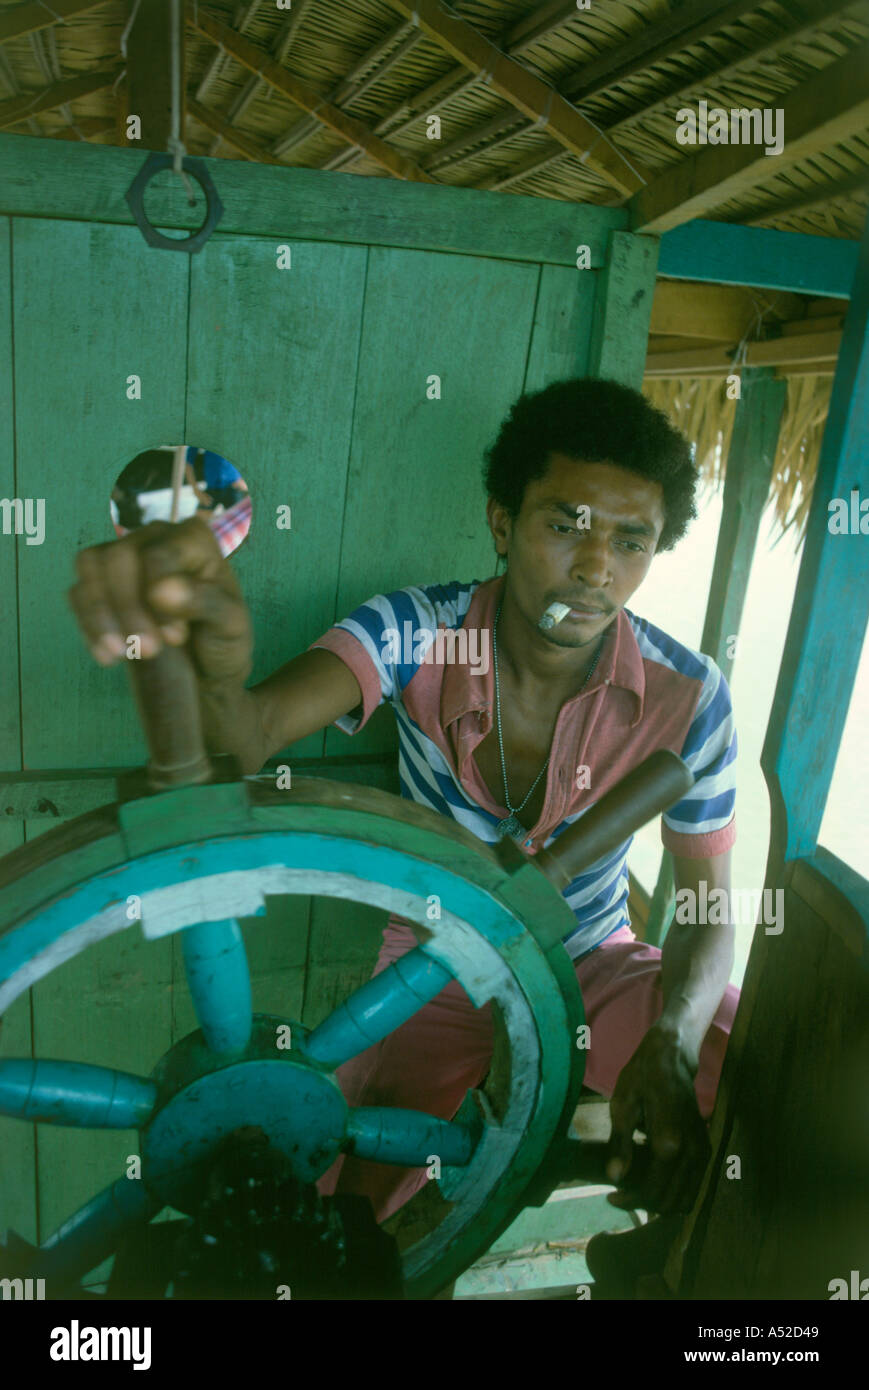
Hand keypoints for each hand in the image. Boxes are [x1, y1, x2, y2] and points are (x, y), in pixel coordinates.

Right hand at [68, 514, 252, 686]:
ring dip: (99, 613)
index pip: (159, 555)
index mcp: (193, 539)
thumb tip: (161, 591)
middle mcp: (155, 537)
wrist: (204, 669)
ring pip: (90, 565)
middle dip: (126, 607)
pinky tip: (108, 656)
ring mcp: (124, 556)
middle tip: (147, 652)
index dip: (158, 598)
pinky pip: (78, 592)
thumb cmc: (223, 639)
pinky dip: (88, 624)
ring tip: (120, 654)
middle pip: (118, 556)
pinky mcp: (101, 582)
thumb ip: (205, 602)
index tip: (174, 637)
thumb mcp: (231, 624)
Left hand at [605, 1025, 710, 1214]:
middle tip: (620, 1195)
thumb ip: (620, 1144)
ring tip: (635, 1190)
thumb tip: (614, 1178)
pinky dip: (674, 1192)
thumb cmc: (642, 1077)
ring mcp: (703, 1152)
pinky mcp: (707, 1150)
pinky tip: (653, 1180)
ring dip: (660, 1201)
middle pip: (670, 1200)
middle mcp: (692, 1152)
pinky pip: (693, 1186)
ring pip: (685, 1198)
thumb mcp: (622, 1106)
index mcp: (669, 1143)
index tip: (610, 1197)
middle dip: (643, 1203)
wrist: (672, 1057)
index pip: (652, 1191)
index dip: (630, 1200)